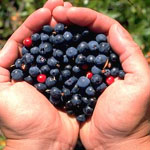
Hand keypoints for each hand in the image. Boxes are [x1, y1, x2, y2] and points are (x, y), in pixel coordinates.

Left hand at [0, 1, 78, 149]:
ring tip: (73, 15)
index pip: (27, 39)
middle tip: (62, 5)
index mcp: (21, 68)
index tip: (46, 11)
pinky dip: (78, 50)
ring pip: (60, 48)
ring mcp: (56, 73)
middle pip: (45, 40)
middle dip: (52, 22)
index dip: (35, 23)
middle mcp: (39, 68)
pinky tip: (83, 38)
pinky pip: (74, 62)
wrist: (45, 141)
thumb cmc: (21, 120)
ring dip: (66, 32)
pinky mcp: (70, 81)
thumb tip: (7, 45)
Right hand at [52, 5, 149, 149]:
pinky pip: (66, 65)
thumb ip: (131, 55)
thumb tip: (114, 29)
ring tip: (48, 24)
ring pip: (74, 47)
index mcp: (118, 58)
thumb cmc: (129, 117)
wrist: (114, 143)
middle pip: (87, 34)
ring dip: (63, 35)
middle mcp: (102, 62)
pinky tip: (47, 49)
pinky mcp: (76, 84)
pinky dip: (57, 56)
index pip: (103, 29)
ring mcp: (87, 72)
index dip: (86, 17)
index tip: (68, 13)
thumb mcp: (141, 84)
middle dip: (72, 21)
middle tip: (55, 12)